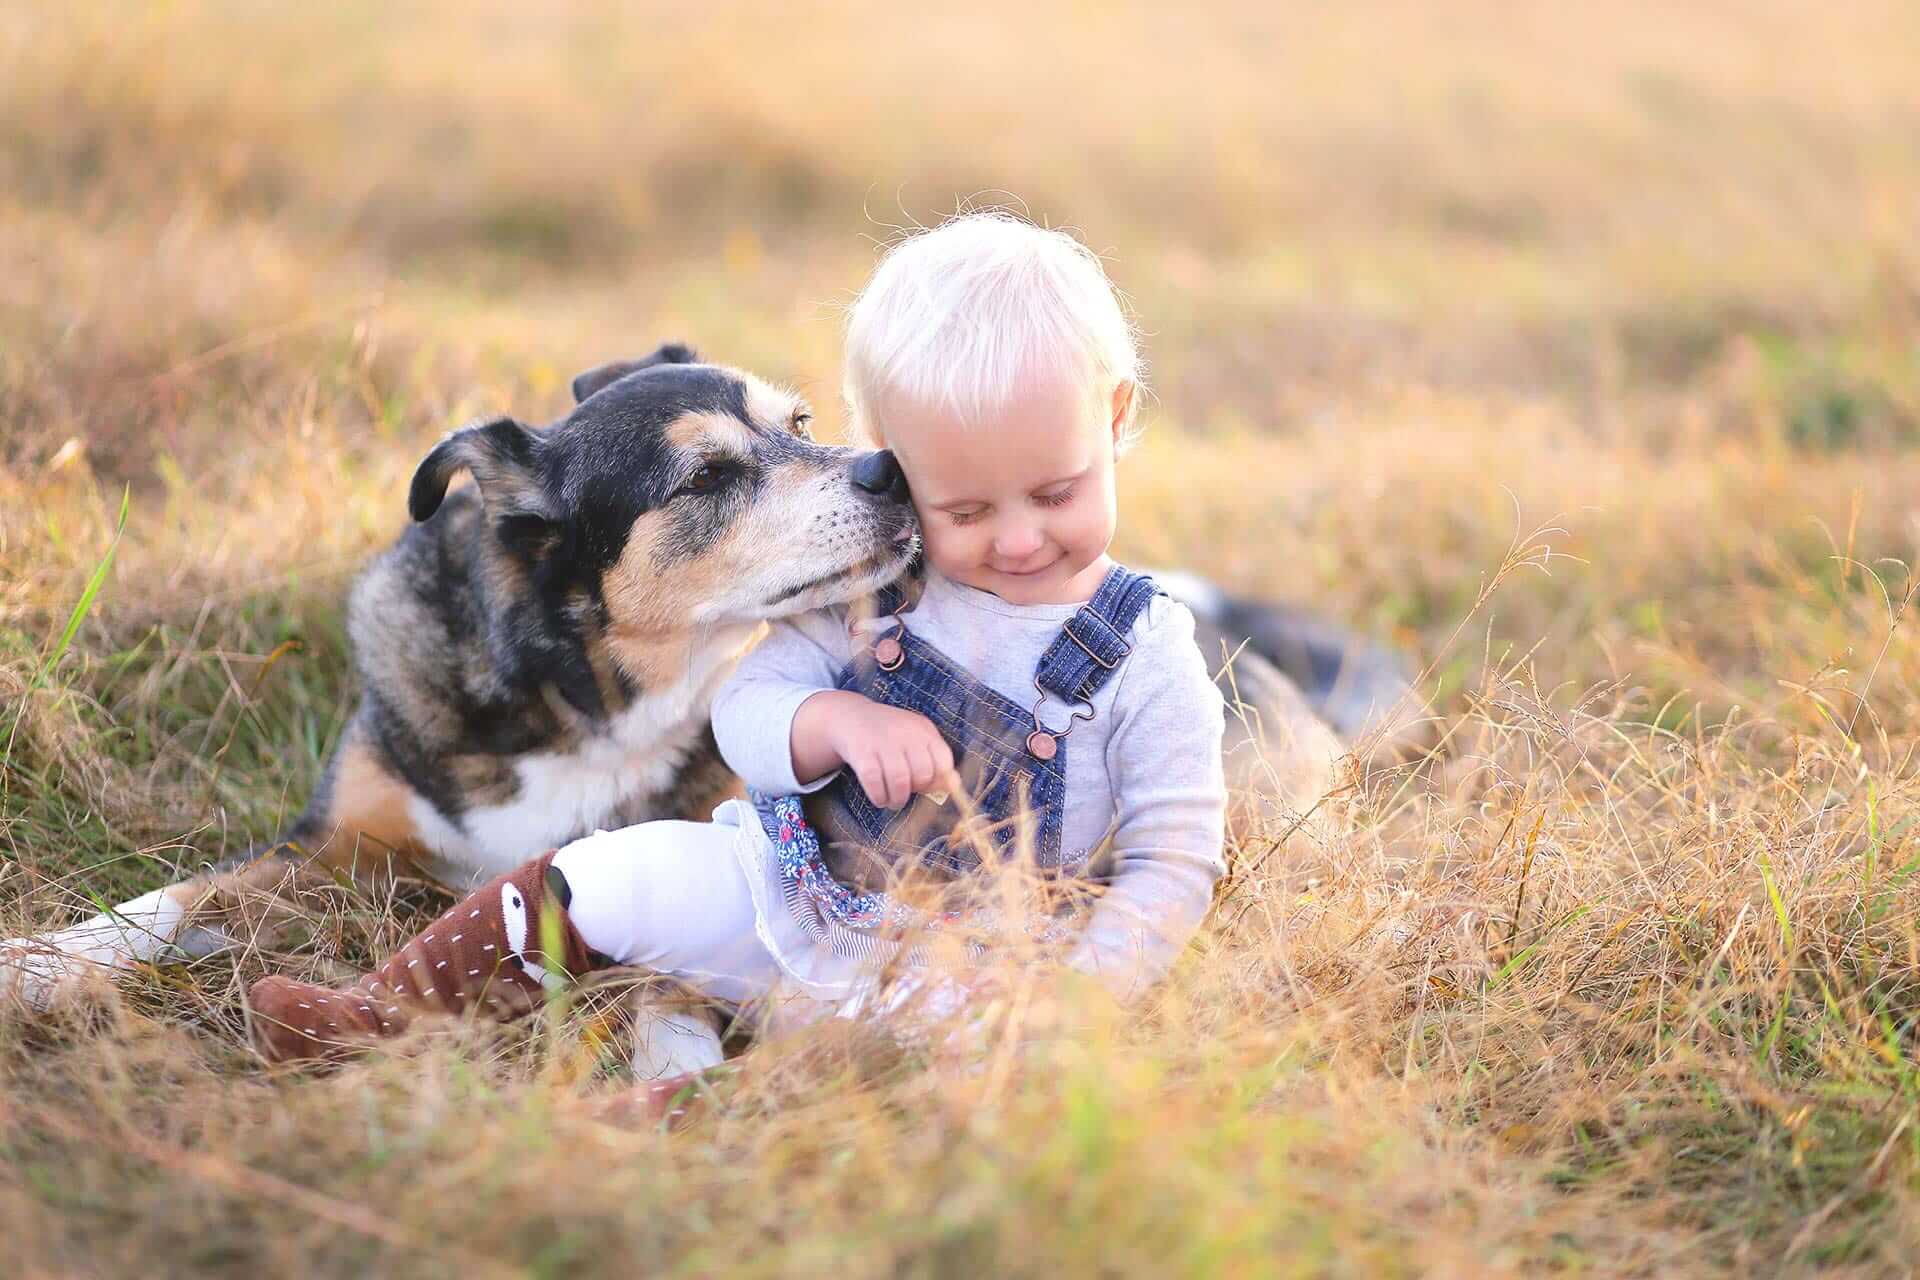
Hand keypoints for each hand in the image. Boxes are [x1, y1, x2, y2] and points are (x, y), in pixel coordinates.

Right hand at [795, 691, 955, 808]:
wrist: (852, 717)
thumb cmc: (891, 736)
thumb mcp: (916, 741)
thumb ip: (935, 762)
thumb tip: (953, 787)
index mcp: (924, 730)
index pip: (943, 761)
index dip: (938, 781)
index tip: (927, 785)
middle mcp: (906, 733)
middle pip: (922, 774)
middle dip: (916, 791)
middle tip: (906, 793)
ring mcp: (883, 742)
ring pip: (900, 782)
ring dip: (897, 800)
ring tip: (893, 801)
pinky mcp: (862, 752)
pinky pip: (874, 783)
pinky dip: (879, 797)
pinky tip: (879, 798)